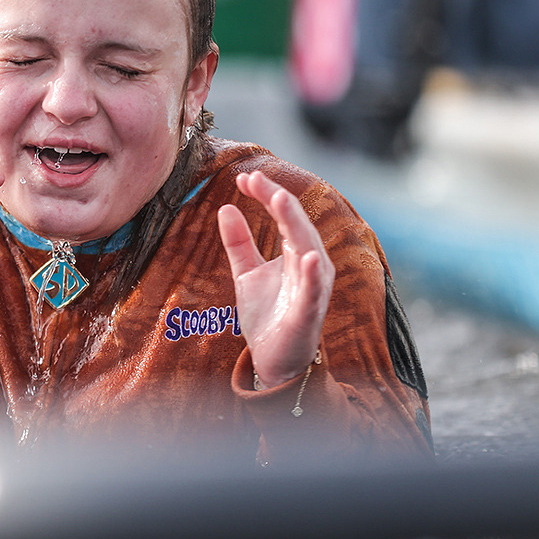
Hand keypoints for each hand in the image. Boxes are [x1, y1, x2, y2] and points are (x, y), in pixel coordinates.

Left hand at [217, 171, 334, 387]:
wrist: (274, 361)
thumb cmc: (268, 315)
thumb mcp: (246, 273)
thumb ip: (239, 243)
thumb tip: (225, 206)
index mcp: (296, 254)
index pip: (283, 216)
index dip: (266, 195)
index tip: (243, 177)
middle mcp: (310, 266)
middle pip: (296, 226)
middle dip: (278, 201)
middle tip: (257, 179)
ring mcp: (312, 289)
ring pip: (309, 250)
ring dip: (296, 225)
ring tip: (280, 200)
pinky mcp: (308, 314)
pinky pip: (313, 292)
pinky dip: (312, 274)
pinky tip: (308, 257)